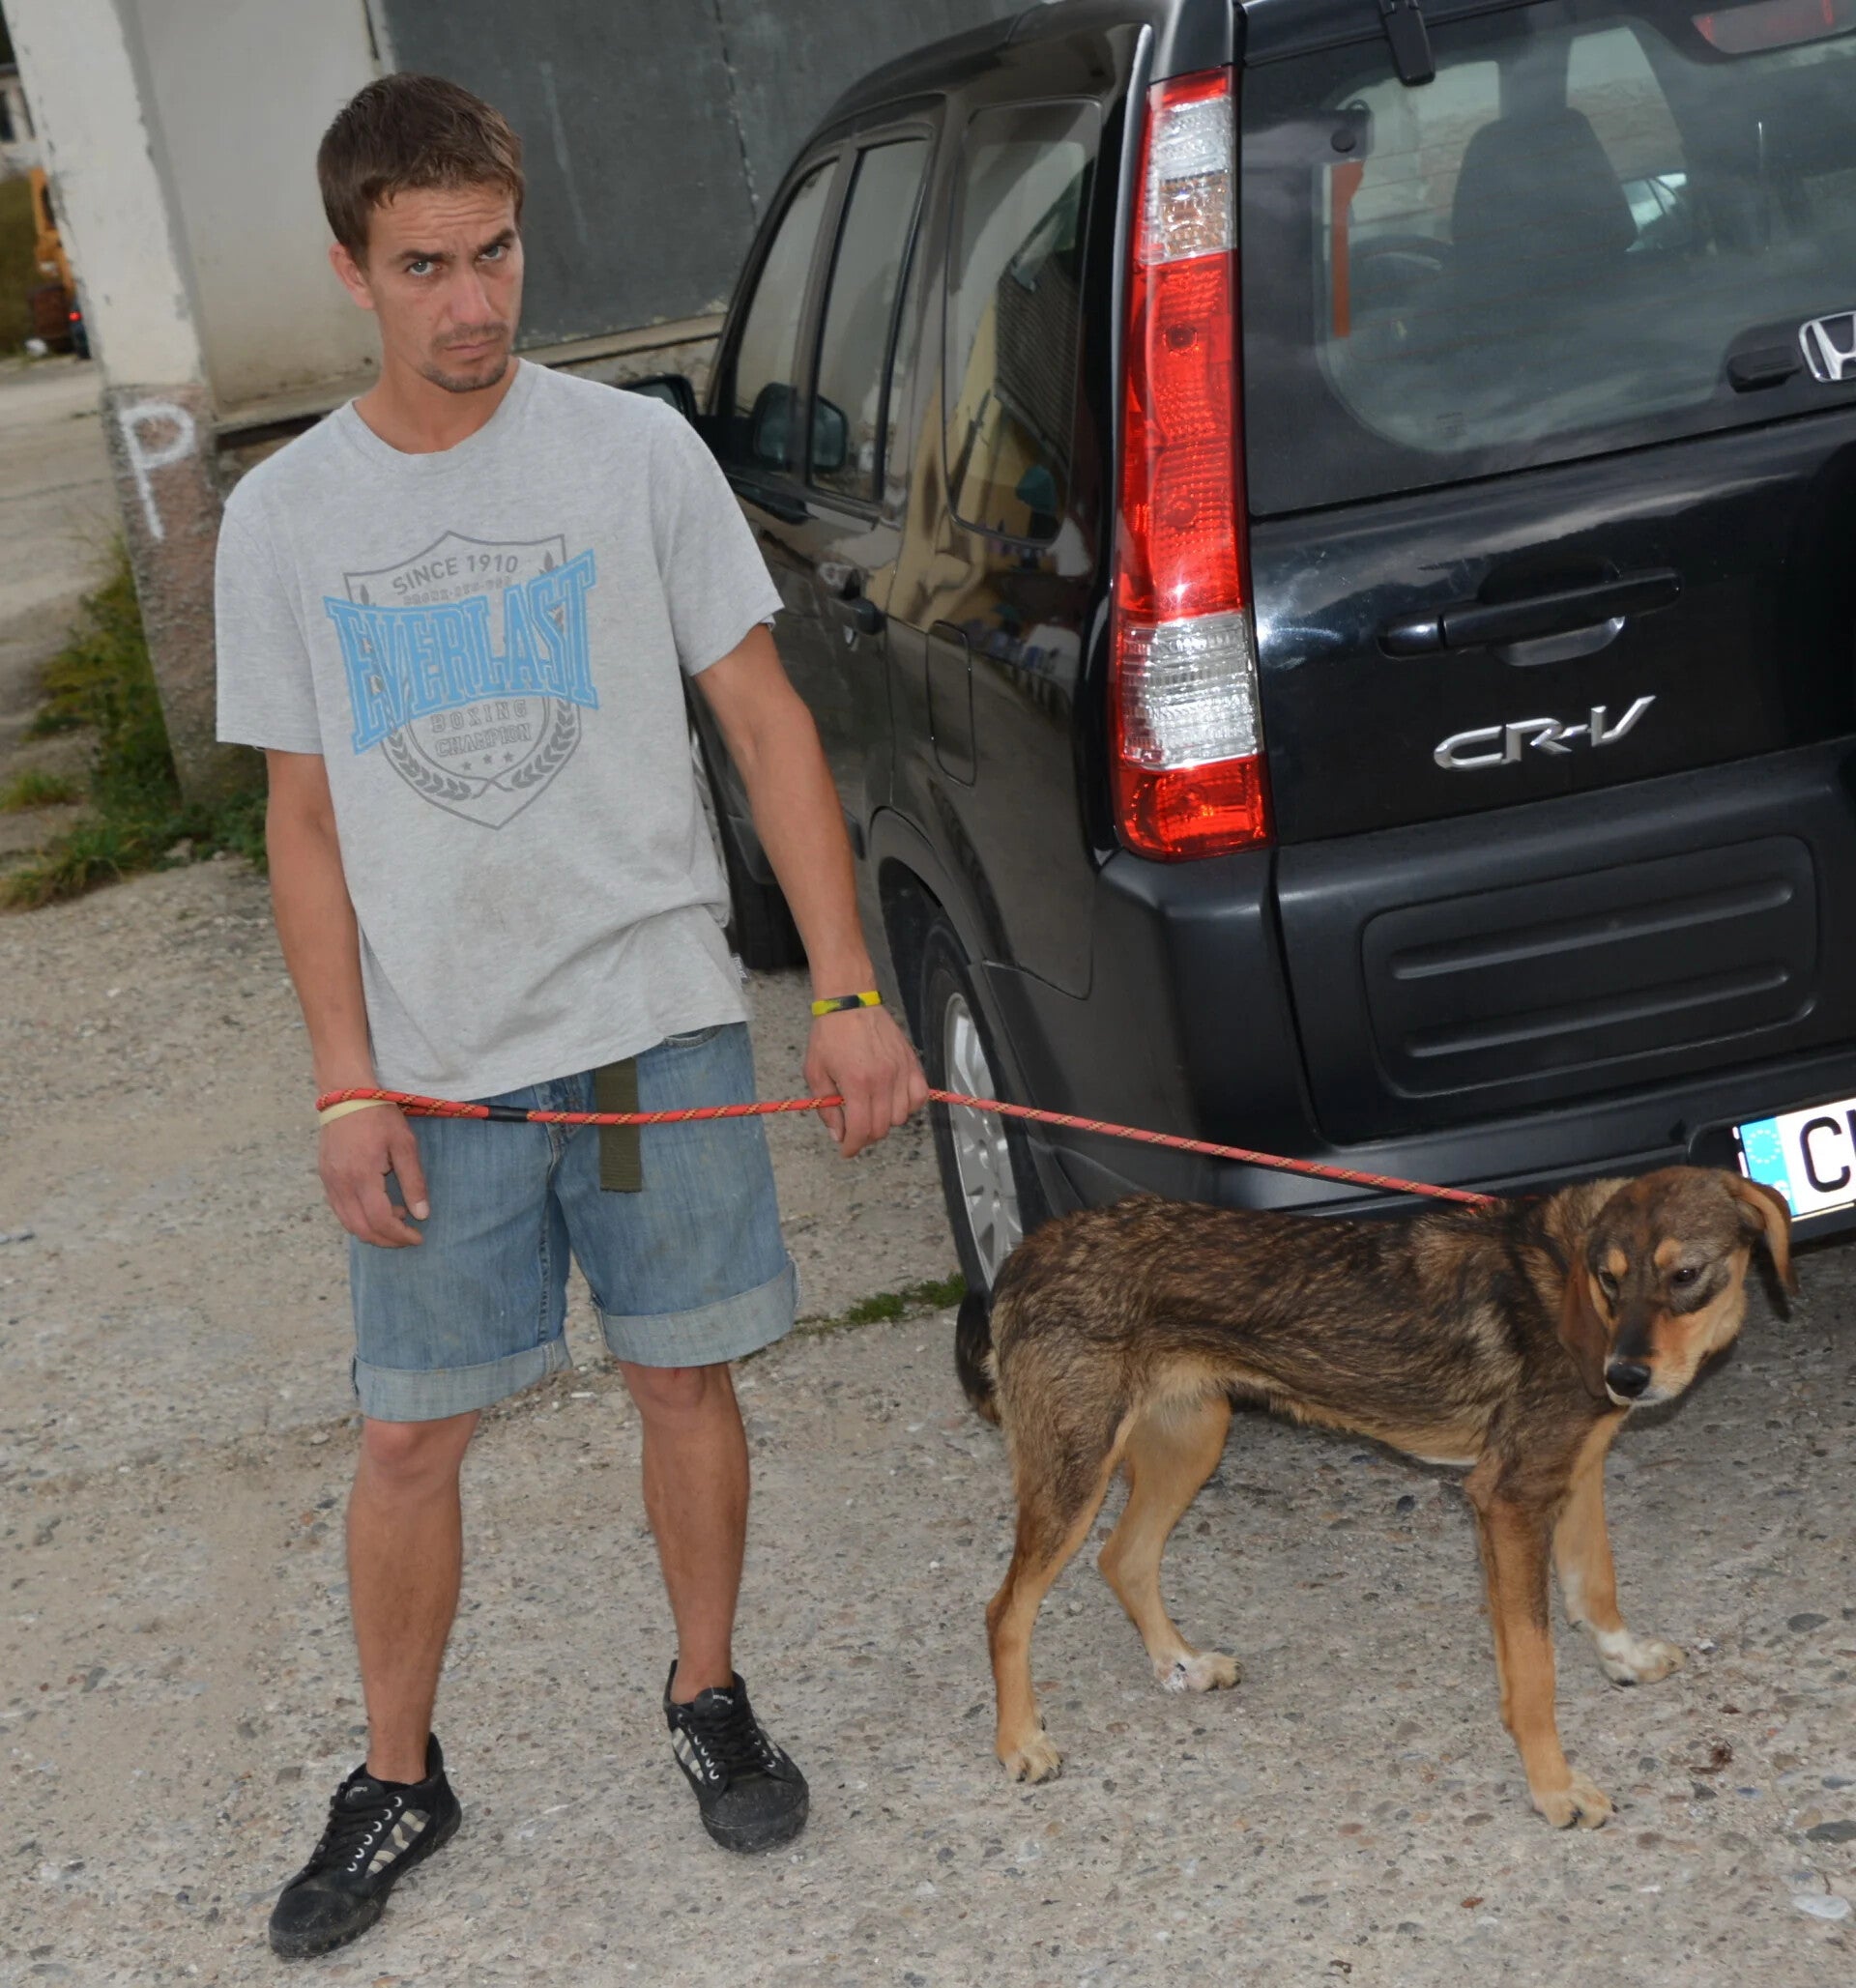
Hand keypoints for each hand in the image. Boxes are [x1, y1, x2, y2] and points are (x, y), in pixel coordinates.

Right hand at [319, 1104, 428, 1246]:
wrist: (346, 1095)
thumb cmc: (379, 1116)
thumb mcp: (404, 1145)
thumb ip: (414, 1181)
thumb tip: (422, 1214)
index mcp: (362, 1176)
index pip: (380, 1220)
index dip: (400, 1235)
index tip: (418, 1237)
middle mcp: (340, 1184)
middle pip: (361, 1229)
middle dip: (386, 1240)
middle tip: (408, 1237)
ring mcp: (329, 1182)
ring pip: (348, 1223)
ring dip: (372, 1231)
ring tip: (397, 1220)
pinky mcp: (325, 1178)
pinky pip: (340, 1210)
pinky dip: (359, 1219)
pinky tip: (378, 1207)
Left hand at [804, 1004, 928, 1157]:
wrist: (850, 1004)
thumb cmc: (829, 1035)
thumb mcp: (815, 1072)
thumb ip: (826, 1107)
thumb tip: (838, 1134)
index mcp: (856, 1083)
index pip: (862, 1129)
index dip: (853, 1146)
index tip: (847, 1150)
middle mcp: (883, 1080)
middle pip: (882, 1127)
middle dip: (866, 1136)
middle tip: (855, 1131)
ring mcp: (901, 1071)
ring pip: (901, 1116)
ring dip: (885, 1121)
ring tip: (872, 1112)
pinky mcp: (911, 1063)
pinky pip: (919, 1097)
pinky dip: (909, 1106)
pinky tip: (894, 1101)